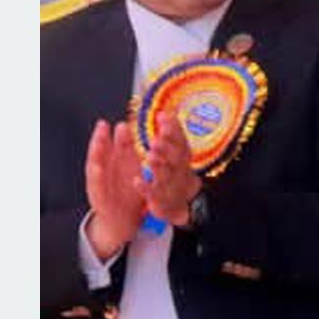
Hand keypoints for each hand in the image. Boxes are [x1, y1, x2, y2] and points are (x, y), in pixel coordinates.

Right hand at [84, 120, 146, 259]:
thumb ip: (128, 153)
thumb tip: (129, 130)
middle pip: (102, 153)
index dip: (116, 136)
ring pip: (95, 166)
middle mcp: (105, 173)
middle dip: (102, 139)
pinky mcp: (98, 197)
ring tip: (98, 142)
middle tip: (103, 126)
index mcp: (116, 166)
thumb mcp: (130, 170)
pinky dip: (96, 176)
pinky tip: (97, 167)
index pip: (115, 148)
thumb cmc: (127, 193)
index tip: (120, 123)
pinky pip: (97, 186)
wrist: (122, 220)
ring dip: (96, 154)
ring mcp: (100, 184)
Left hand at [139, 109, 202, 227]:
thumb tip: (165, 112)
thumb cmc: (174, 175)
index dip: (174, 128)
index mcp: (182, 157)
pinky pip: (152, 193)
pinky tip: (136, 180)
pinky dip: (145, 187)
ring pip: (165, 174)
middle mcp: (178, 170)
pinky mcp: (159, 199)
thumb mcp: (175, 154)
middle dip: (167, 146)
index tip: (164, 115)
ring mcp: (169, 184)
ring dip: (158, 164)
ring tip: (150, 155)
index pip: (181, 140)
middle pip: (176, 157)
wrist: (177, 205)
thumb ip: (171, 135)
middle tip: (157, 137)